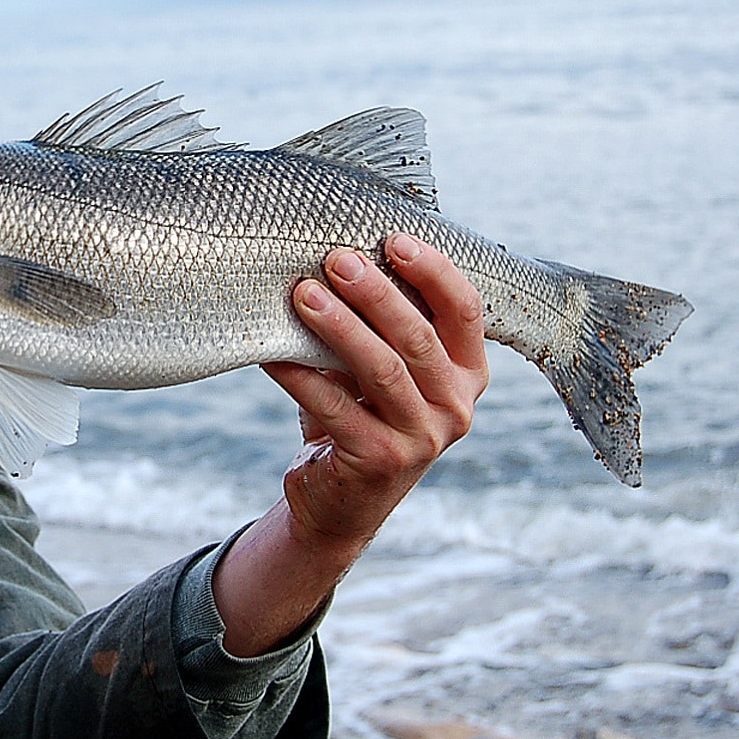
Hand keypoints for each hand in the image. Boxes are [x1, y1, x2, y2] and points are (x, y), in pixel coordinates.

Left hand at [210, 233, 487, 655]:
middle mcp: (456, 407)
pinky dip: (301, 376)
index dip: (434, 271)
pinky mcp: (381, 462)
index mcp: (467, 373)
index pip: (465, 311)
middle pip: (418, 337)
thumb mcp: (384, 368)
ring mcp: (423, 439)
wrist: (341, 500)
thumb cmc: (361, 412)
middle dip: (375, 294)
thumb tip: (336, 252)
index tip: (392, 238)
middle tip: (335, 259)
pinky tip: (271, 352)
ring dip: (339, 327)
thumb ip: (382, 324)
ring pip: (382, 371)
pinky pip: (336, 408)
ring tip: (302, 294)